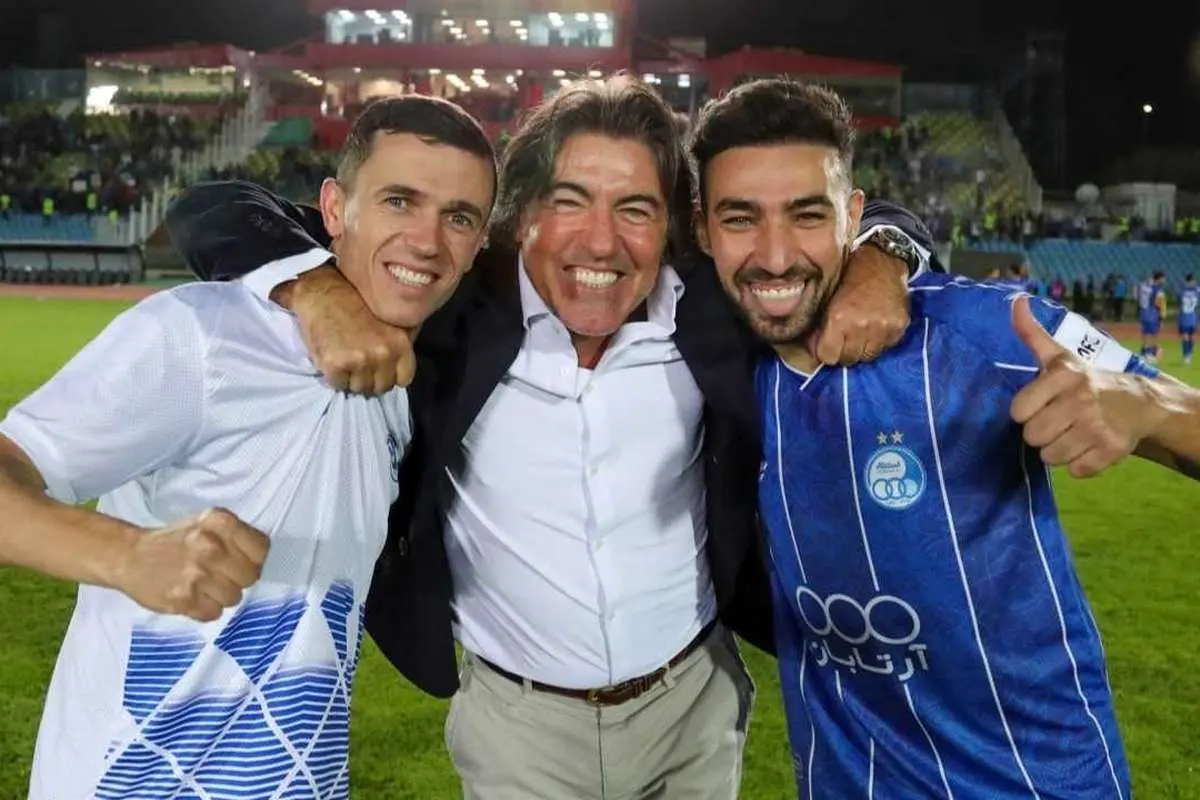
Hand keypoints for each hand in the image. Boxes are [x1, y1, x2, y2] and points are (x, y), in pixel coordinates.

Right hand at [113, 508, 269, 622]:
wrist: (129, 556)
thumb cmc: (176, 541)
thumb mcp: (208, 525)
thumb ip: (236, 537)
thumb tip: (260, 560)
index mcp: (219, 521)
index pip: (262, 549)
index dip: (254, 559)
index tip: (241, 561)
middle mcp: (210, 545)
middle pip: (250, 576)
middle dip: (237, 579)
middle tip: (218, 574)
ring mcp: (197, 573)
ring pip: (234, 598)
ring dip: (220, 596)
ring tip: (202, 585)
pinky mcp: (183, 598)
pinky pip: (213, 613)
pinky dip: (204, 609)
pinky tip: (191, 596)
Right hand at [282, 266, 415, 393]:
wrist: (322, 293)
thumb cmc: (355, 305)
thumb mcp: (389, 322)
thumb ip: (399, 345)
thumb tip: (400, 368)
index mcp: (399, 344)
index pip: (403, 379)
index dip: (389, 376)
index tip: (379, 368)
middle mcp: (383, 354)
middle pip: (381, 387)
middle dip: (370, 379)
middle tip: (357, 363)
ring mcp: (360, 360)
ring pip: (360, 389)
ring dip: (351, 379)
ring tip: (345, 360)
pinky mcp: (336, 364)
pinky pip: (338, 384)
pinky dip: (334, 377)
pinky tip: (332, 359)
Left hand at [808, 244, 908, 364]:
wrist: (882, 261)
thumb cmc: (849, 277)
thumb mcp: (826, 300)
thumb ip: (819, 328)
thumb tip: (812, 352)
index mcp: (839, 319)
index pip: (828, 356)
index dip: (826, 351)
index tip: (828, 345)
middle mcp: (861, 326)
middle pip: (848, 359)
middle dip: (843, 351)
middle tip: (845, 338)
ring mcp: (883, 328)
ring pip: (868, 356)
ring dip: (862, 348)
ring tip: (861, 331)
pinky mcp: (899, 327)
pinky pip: (886, 347)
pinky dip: (879, 341)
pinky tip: (876, 326)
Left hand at [1009, 296, 1157, 477]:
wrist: (1140, 401)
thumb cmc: (1086, 381)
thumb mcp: (1059, 356)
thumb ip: (1032, 334)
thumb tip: (1016, 301)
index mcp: (1063, 376)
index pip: (1018, 411)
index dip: (1026, 412)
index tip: (1041, 405)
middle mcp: (1081, 399)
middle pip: (1032, 437)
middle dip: (1041, 434)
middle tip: (1058, 422)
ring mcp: (1098, 426)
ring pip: (1051, 457)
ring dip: (1058, 451)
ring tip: (1073, 433)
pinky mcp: (1112, 450)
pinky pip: (1076, 471)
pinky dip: (1080, 464)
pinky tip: (1090, 446)